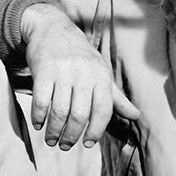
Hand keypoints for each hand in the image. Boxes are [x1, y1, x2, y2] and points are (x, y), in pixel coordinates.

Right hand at [21, 4, 139, 149]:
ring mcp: (63, 72)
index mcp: (101, 76)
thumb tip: (136, 116)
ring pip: (59, 111)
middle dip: (72, 136)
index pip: (103, 110)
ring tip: (52, 140)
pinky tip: (38, 125)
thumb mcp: (102, 73)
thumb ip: (117, 97)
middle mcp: (84, 74)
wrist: (53, 29)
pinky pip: (40, 100)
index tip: (88, 144)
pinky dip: (38, 117)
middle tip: (65, 146)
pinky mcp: (43, 70)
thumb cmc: (81, 57)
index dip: (96, 130)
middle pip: (80, 115)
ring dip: (54, 131)